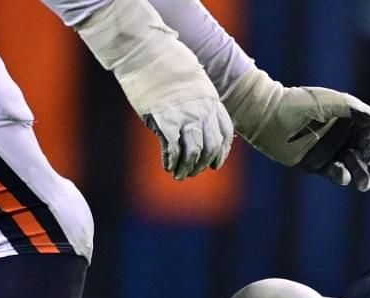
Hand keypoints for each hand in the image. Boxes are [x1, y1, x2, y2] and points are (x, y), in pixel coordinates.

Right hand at [76, 0, 232, 179]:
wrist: (146, 49)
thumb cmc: (166, 61)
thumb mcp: (194, 80)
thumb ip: (200, 100)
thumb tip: (200, 119)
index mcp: (211, 100)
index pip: (224, 134)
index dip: (221, 153)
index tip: (214, 163)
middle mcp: (202, 111)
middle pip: (210, 147)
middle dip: (203, 163)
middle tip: (194, 171)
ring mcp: (184, 116)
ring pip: (194, 152)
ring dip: (188, 168)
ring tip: (180, 175)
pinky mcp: (164, 120)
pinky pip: (173, 149)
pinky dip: (172, 162)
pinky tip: (168, 167)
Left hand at [222, 68, 369, 189]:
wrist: (269, 116)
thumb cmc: (299, 104)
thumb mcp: (331, 102)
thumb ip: (356, 109)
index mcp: (347, 118)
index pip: (369, 133)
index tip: (369, 152)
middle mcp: (341, 135)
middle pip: (366, 152)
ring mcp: (329, 150)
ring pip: (353, 166)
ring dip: (361, 175)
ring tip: (364, 185)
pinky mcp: (317, 164)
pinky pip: (335, 173)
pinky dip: (341, 176)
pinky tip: (341, 174)